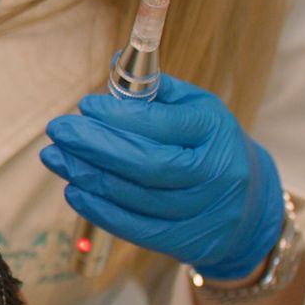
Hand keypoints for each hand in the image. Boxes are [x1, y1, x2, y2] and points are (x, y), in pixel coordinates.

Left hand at [39, 74, 283, 279]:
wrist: (250, 206)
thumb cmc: (210, 144)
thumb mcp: (196, 108)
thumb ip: (155, 88)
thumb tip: (113, 62)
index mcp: (215, 132)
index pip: (162, 124)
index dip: (118, 116)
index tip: (85, 105)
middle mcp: (213, 174)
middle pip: (146, 163)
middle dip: (93, 145)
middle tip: (58, 130)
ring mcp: (202, 212)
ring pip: (134, 196)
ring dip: (86, 175)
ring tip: (55, 156)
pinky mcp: (186, 242)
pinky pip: (135, 228)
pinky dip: (98, 210)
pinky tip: (74, 189)